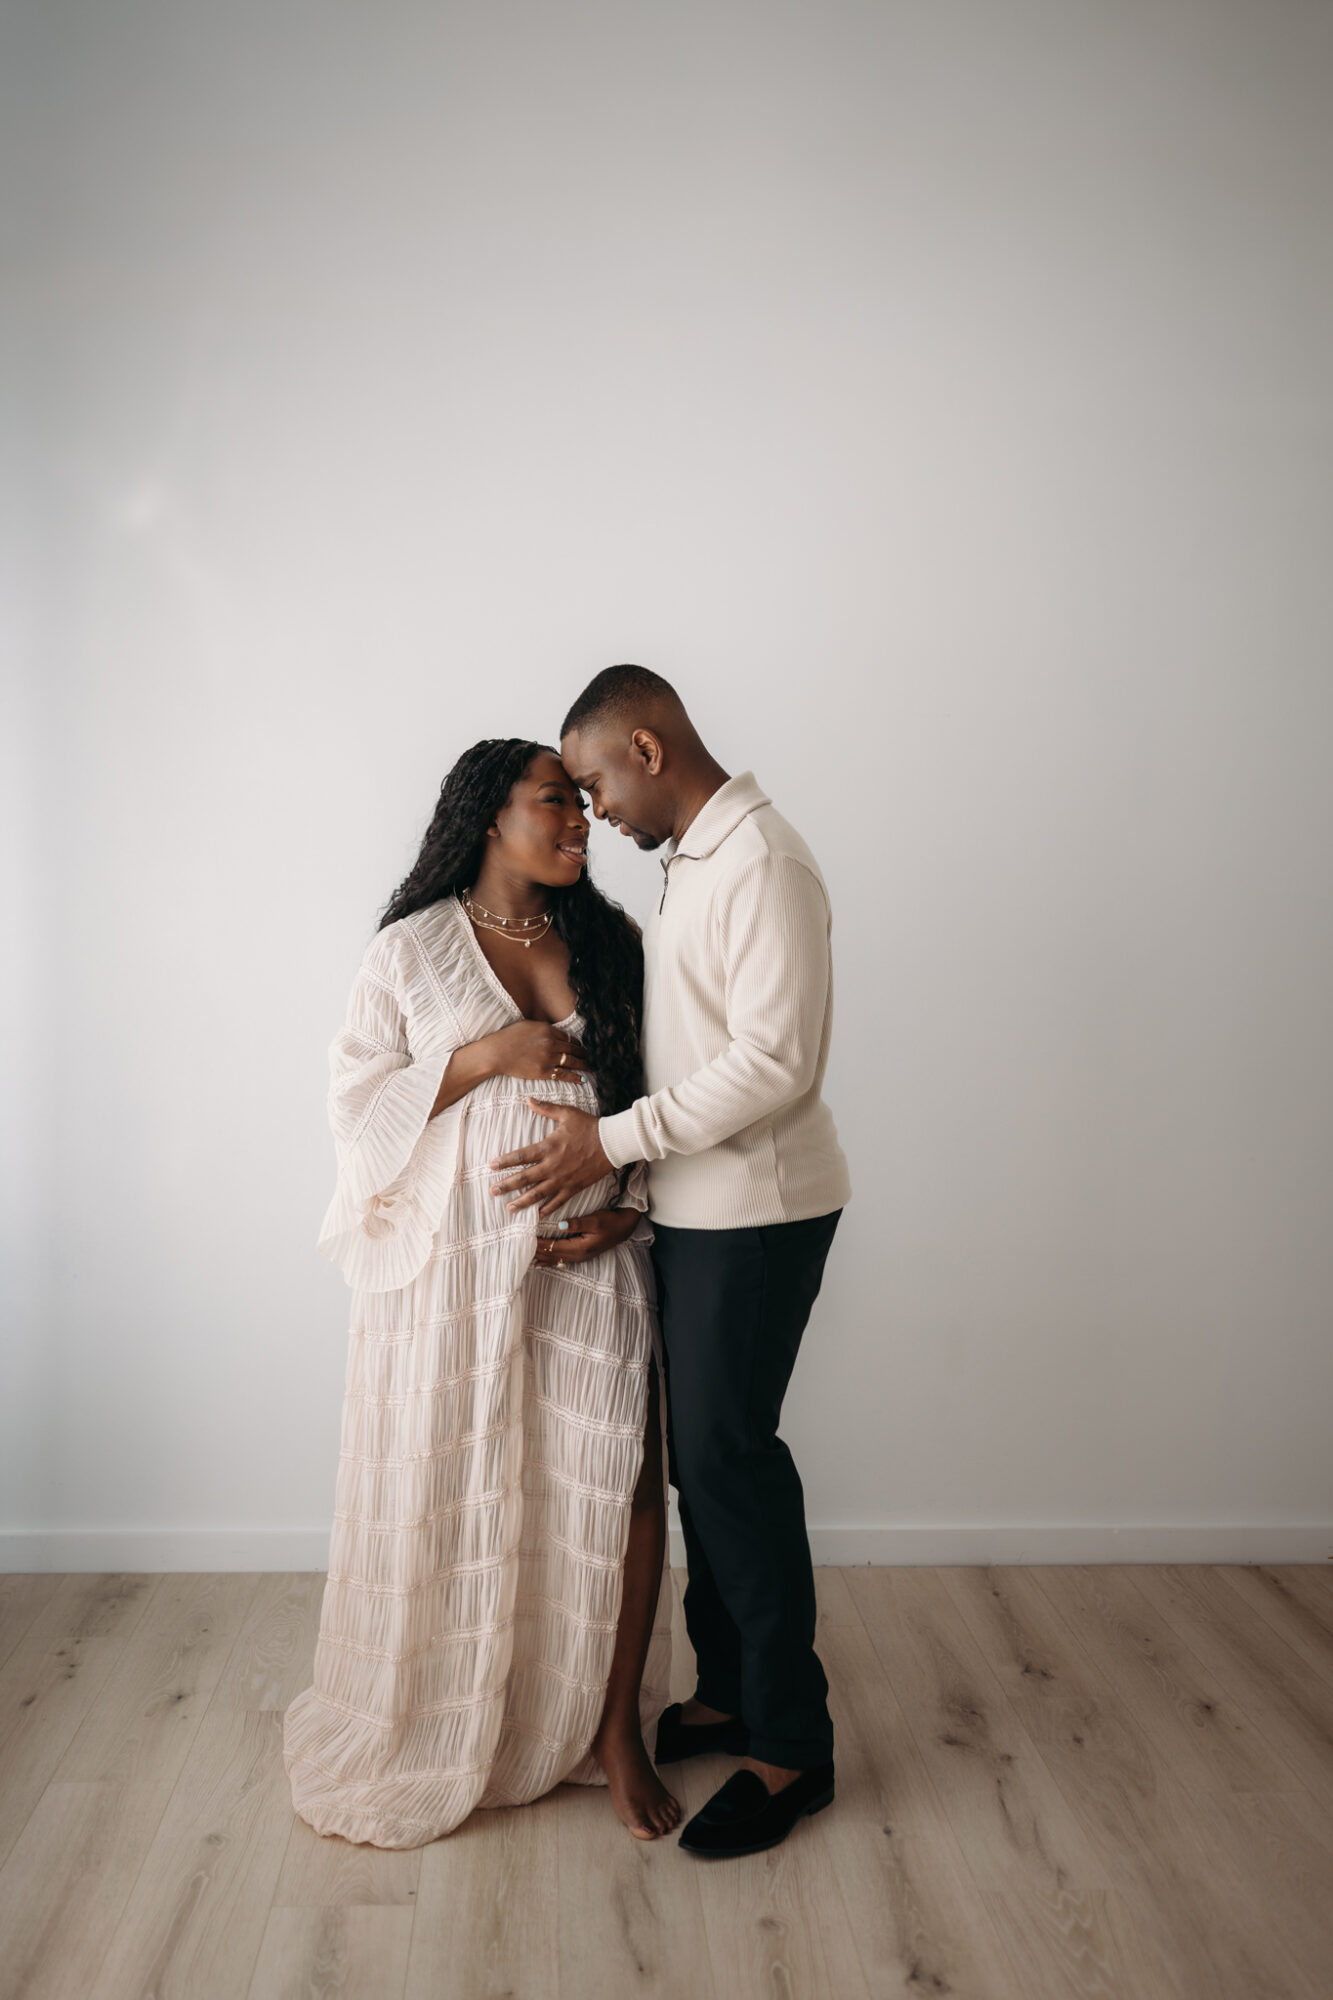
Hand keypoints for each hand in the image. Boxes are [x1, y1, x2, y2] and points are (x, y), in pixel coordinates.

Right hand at [487, 1021, 590, 1082]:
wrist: (497, 1052)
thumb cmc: (508, 1037)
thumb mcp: (527, 1025)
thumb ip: (542, 1028)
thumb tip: (553, 1031)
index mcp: (547, 1030)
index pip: (568, 1037)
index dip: (577, 1043)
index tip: (581, 1047)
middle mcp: (551, 1043)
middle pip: (574, 1049)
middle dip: (584, 1053)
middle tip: (592, 1057)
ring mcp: (549, 1058)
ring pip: (572, 1061)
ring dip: (584, 1065)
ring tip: (590, 1067)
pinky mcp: (544, 1071)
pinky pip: (564, 1074)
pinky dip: (575, 1077)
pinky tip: (582, 1079)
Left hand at [489, 1103, 612, 1216]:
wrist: (611, 1143)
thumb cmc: (589, 1126)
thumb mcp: (567, 1113)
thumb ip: (546, 1108)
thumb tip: (528, 1099)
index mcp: (548, 1147)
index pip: (521, 1156)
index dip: (505, 1161)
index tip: (491, 1165)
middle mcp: (552, 1166)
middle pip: (524, 1178)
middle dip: (506, 1185)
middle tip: (492, 1191)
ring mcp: (562, 1179)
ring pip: (538, 1194)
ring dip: (522, 1202)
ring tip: (509, 1208)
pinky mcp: (573, 1187)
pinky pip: (557, 1201)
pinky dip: (547, 1209)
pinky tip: (537, 1214)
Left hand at [533, 1207, 638, 1267]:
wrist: (624, 1227)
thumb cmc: (610, 1221)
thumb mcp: (595, 1220)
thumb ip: (577, 1223)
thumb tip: (559, 1225)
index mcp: (580, 1248)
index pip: (553, 1247)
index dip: (539, 1244)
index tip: (525, 1239)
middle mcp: (578, 1255)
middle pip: (552, 1255)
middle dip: (536, 1251)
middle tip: (519, 1248)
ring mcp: (580, 1256)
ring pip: (555, 1259)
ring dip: (541, 1258)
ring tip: (526, 1258)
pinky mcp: (581, 1254)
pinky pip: (561, 1259)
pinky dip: (549, 1260)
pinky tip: (541, 1262)